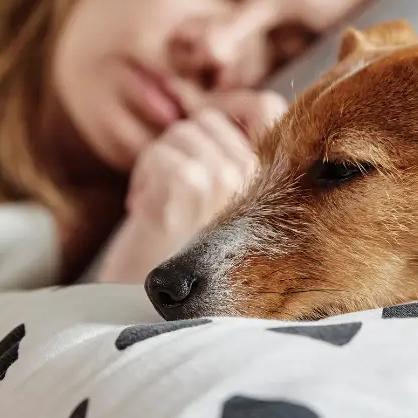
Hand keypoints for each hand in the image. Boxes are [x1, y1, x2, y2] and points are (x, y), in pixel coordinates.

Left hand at [95, 89, 286, 282]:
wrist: (150, 312)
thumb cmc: (182, 259)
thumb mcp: (220, 202)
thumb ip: (232, 156)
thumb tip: (223, 105)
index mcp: (274, 182)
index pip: (265, 105)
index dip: (228, 111)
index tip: (200, 151)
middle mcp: (259, 180)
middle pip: (211, 118)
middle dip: (182, 150)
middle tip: (177, 199)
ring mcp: (226, 182)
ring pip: (182, 132)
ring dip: (160, 166)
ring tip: (165, 209)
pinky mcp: (188, 186)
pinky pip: (160, 150)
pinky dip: (143, 177)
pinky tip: (147, 213)